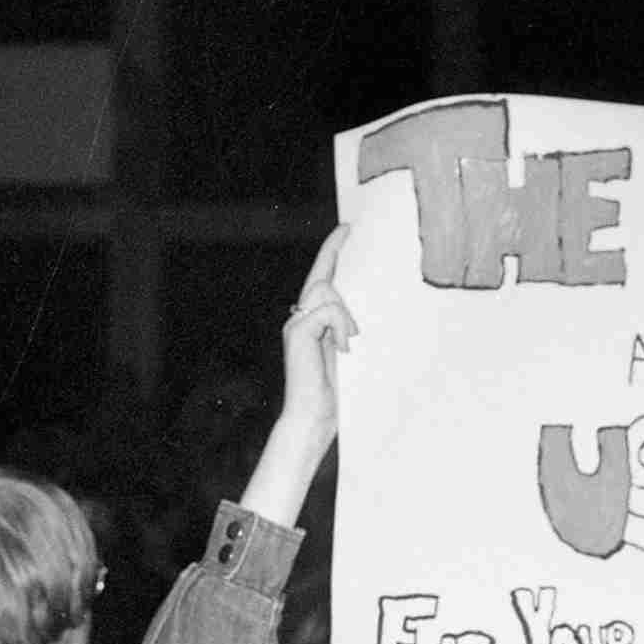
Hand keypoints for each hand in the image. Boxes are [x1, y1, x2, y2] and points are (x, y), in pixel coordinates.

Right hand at [280, 226, 356, 443]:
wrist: (313, 415)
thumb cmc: (331, 391)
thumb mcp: (342, 351)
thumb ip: (342, 327)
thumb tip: (350, 312)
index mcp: (310, 322)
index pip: (321, 278)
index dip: (331, 251)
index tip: (346, 228)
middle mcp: (297, 319)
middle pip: (323, 281)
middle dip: (337, 277)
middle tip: (347, 288)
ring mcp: (294, 324)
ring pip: (326, 293)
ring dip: (344, 318)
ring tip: (345, 345)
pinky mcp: (297, 331)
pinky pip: (328, 310)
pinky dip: (340, 327)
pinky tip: (340, 347)